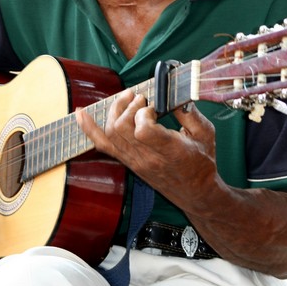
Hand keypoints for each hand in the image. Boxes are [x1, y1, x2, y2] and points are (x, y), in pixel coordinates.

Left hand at [75, 89, 218, 210]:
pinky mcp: (128, 162)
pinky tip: (80, 113)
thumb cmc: (202, 163)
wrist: (195, 193)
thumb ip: (190, 112)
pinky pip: (102, 145)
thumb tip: (172, 92)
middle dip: (127, 106)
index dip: (143, 113)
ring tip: (127, 98)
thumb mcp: (205, 134)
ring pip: (110, 133)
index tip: (153, 106)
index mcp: (170, 151)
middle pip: (121, 128)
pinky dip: (89, 128)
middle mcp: (148, 158)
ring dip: (115, 110)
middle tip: (140, 97)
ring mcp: (135, 161)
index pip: (143, 130)